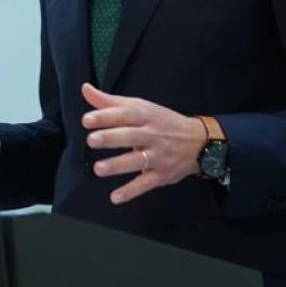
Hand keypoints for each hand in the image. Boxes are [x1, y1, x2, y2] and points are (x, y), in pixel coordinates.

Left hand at [81, 83, 207, 204]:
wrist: (199, 141)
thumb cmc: (162, 122)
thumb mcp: (139, 106)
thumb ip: (110, 101)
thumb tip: (86, 89)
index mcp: (144, 115)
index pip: (124, 114)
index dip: (105, 117)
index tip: (87, 120)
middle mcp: (152, 134)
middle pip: (130, 136)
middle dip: (110, 138)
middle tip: (91, 140)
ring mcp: (158, 155)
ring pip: (137, 160)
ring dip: (117, 165)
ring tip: (99, 168)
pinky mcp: (162, 174)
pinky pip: (145, 183)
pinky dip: (131, 191)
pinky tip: (115, 197)